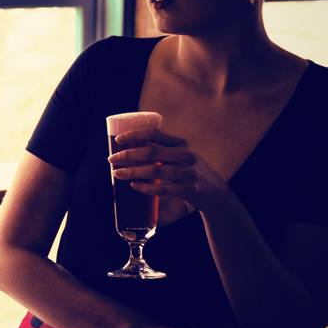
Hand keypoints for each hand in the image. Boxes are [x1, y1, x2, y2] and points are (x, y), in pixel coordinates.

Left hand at [107, 127, 229, 208]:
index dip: (135, 134)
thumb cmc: (190, 173)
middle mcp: (186, 155)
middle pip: (152, 153)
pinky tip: (134, 186)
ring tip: (117, 174)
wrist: (216, 194)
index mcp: (181, 144)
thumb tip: (130, 148)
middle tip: (111, 159)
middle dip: (128, 155)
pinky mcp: (191, 189)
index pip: (155, 133)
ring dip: (133, 172)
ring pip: (155, 172)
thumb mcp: (181, 156)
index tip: (118, 139)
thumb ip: (162, 151)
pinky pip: (164, 189)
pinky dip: (147, 188)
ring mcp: (189, 173)